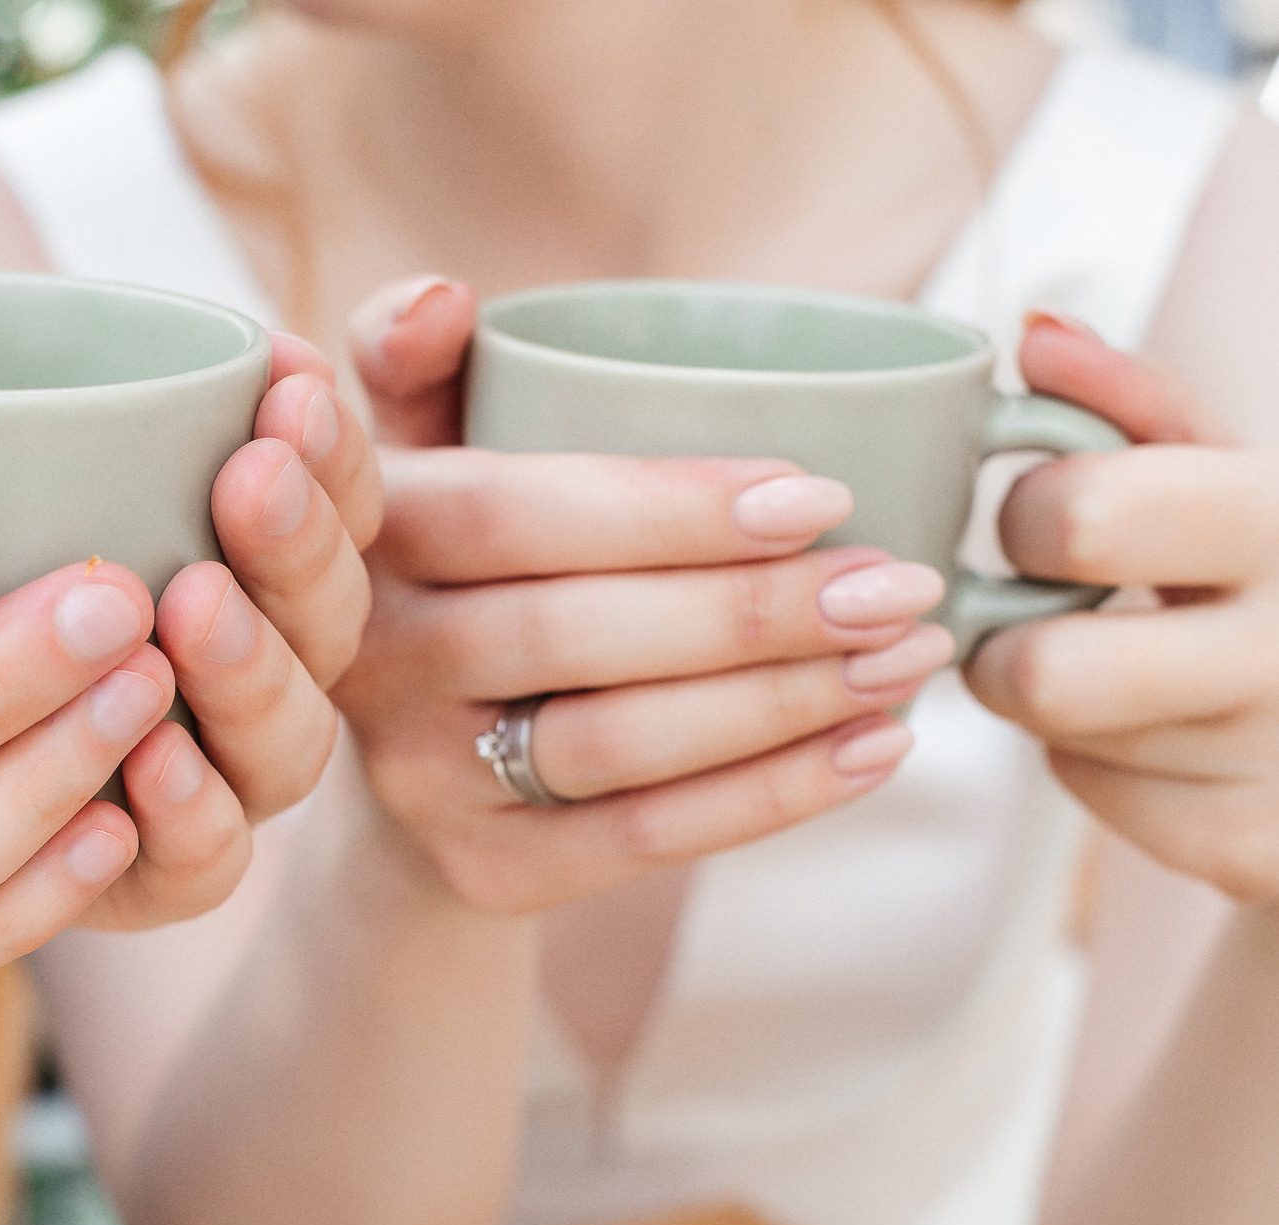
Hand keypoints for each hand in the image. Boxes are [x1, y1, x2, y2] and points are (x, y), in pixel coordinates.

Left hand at [79, 332, 383, 928]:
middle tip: (250, 476)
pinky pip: (208, 864)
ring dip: (249, 671)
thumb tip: (434, 293)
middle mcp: (283, 672)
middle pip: (329, 624)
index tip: (287, 381)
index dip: (336, 451)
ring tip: (193, 605)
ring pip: (288, 743)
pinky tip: (151, 748)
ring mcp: (235, 777)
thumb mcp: (166, 445)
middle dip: (298, 545)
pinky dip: (190, 809)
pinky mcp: (168, 872)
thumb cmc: (70, 544)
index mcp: (290, 566)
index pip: (352, 507)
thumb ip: (303, 370)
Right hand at [332, 276, 954, 913]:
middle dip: (757, 611)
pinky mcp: (481, 871)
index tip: (823, 493)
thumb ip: (422, 361)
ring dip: (784, 702)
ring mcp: (419, 780)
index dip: (666, 507)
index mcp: (370, 537)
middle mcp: (374, 663)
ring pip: (619, 743)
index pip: (513, 512)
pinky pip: (644, 838)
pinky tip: (880, 747)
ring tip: (910, 656)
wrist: (417, 767)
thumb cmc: (463, 571)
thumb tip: (449, 295)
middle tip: (905, 583)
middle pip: (575, 634)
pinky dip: (775, 795)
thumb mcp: (420, 453)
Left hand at [966, 311, 1278, 901]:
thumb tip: (1038, 334)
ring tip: (1134, 669)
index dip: (1033, 517)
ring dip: (1061, 702)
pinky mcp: (1252, 846)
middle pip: (1041, 673)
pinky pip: (1091, 791)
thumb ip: (1132, 402)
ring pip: (1056, 735)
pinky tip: (1164, 733)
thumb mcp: (1224, 470)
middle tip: (1049, 617)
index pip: (1078, 518)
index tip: (1061, 522)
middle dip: (1009, 642)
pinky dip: (1099, 763)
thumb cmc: (1262, 570)